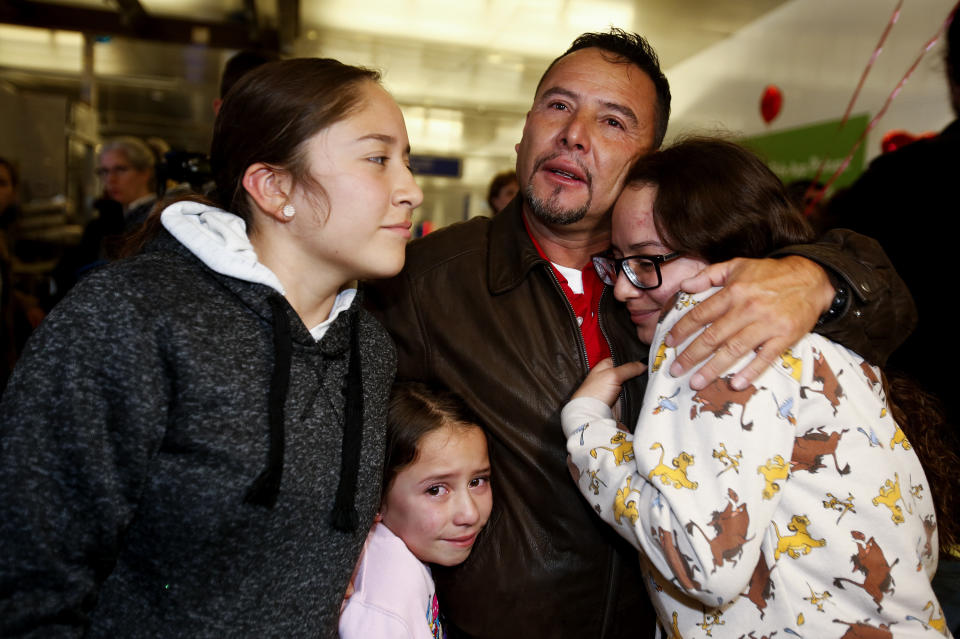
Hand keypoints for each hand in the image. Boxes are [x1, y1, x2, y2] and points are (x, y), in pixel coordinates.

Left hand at [572, 358, 646, 406]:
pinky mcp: (621, 401)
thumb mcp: (612, 375)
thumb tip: (644, 363)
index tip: (647, 362)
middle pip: (630, 373)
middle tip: (649, 374)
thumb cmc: (593, 393)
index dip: (635, 361)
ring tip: (648, 384)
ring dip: (639, 385)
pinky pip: (633, 396)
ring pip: (633, 385)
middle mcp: (611, 376)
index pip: (624, 359)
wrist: (591, 415)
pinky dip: (638, 395)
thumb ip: (629, 368)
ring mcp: (617, 389)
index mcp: (606, 366)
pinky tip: (644, 393)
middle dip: (638, 374)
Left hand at [666, 256, 833, 389]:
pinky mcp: (785, 336)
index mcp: (734, 291)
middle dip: (691, 355)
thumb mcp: (737, 265)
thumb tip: (684, 286)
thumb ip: (709, 274)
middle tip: (675, 370)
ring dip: (713, 369)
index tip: (669, 344)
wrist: (811, 278)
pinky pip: (765, 357)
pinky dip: (750, 372)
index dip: (682, 330)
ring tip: (696, 382)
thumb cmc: (770, 273)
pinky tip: (735, 384)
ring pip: (734, 349)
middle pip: (713, 336)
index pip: (700, 314)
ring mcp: (767, 324)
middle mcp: (747, 308)